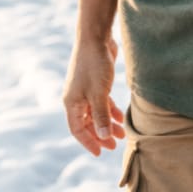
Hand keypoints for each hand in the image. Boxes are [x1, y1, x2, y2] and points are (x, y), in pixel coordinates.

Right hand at [62, 35, 126, 156]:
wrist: (96, 39)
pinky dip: (110, 111)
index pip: (77, 129)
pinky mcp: (96, 84)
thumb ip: (101, 116)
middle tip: (113, 147)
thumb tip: (103, 137)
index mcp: (71, 102)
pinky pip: (101, 103)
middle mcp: (76, 98)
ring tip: (121, 135)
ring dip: (107, 125)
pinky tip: (120, 118)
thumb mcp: (99, 93)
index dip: (89, 142)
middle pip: (86, 124)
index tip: (101, 153)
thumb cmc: (94, 65)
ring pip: (96, 114)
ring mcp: (86, 91)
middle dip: (99, 136)